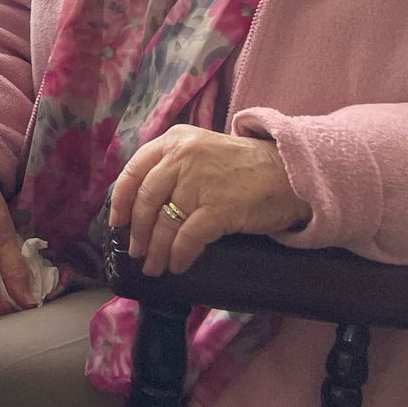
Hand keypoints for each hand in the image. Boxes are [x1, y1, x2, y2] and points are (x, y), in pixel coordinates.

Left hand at [110, 126, 312, 277]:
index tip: (117, 222)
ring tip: (154, 266)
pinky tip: (177, 265)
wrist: (290, 170)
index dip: (121, 201)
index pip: (133, 171)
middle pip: (146, 200)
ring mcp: (200, 182)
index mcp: (174, 141)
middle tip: (136, 252)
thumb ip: (173, 165)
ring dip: (156, 250)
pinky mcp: (219, 208)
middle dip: (138, 231)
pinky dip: (179, 255)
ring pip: (164, 222)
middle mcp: (182, 157)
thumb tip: (144, 202)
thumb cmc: (244, 165)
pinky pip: (188, 237)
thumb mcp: (202, 149)